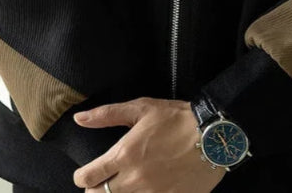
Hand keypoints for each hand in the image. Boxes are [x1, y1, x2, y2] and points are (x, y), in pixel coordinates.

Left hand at [71, 96, 226, 192]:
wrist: (213, 136)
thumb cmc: (176, 118)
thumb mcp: (141, 108)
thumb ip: (107, 114)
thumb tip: (79, 118)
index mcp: (124, 154)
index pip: (88, 178)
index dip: (81, 177)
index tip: (85, 174)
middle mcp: (134, 179)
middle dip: (95, 190)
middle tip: (103, 181)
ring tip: (123, 186)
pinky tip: (144, 189)